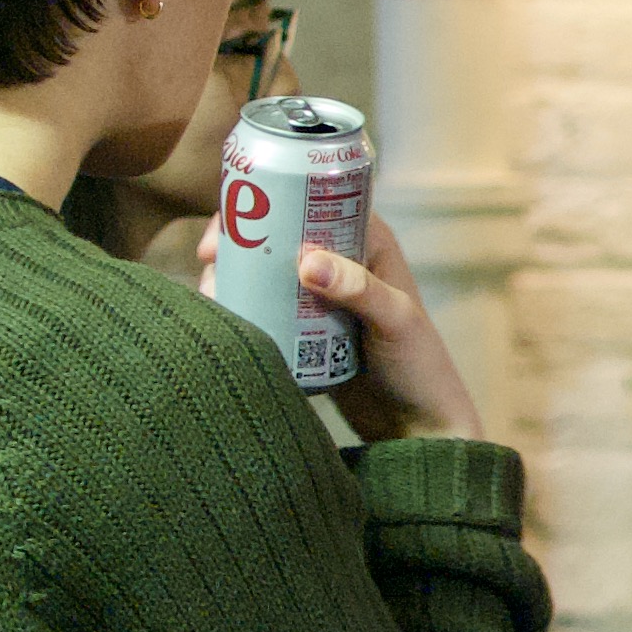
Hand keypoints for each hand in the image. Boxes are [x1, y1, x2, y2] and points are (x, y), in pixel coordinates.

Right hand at [199, 210, 485, 443]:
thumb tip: (307, 261)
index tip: (233, 226)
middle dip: (242, 243)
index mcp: (370, 244)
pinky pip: (268, 309)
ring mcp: (322, 297)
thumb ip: (360, 290)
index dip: (269, 204)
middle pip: (282, 237)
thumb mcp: (396, 321)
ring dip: (238, 277)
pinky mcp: (305, 331)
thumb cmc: (420, 368)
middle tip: (210, 262)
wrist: (418, 427)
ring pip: (269, 273)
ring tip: (211, 292)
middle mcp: (343, 263)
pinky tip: (223, 315)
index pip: (314, 204)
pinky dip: (245, 308)